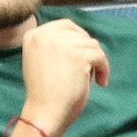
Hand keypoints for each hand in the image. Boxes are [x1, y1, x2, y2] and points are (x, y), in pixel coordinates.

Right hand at [18, 19, 109, 136]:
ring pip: (92, 44)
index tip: (82, 55)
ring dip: (96, 61)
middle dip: (87, 50)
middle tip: (88, 68)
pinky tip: (100, 82)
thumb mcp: (40, 60)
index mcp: (33, 35)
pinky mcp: (77, 55)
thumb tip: (81, 39)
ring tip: (92, 78)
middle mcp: (45, 35)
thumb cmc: (43, 92)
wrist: (44, 111)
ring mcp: (61, 44)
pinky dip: (104, 69)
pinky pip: (100, 56)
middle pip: (80, 34)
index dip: (77, 38)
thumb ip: (54, 46)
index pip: (65, 25)